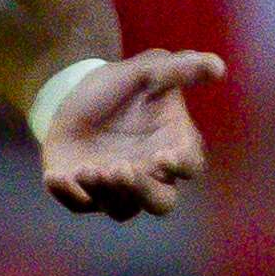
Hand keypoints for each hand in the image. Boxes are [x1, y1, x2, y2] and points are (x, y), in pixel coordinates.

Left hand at [38, 49, 220, 217]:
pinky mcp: (83, 191)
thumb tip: (218, 66)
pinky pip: (78, 205)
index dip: (181, 166)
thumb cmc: (121, 87)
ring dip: (106, 194)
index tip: (163, 156)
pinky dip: (68, 195)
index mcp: (173, 146)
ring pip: (122, 209)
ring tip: (86, 170)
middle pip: (161, 202)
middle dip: (143, 191)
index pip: (190, 166)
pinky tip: (56, 177)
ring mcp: (117, 188)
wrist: (73, 93)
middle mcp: (150, 174)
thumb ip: (179, 69)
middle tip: (119, 169)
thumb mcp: (146, 71)